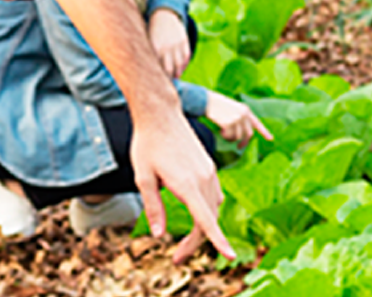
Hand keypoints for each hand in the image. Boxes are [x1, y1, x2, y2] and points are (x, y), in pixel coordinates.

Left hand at [130, 110, 233, 262]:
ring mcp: (209, 172)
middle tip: (177, 258)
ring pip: (213, 209)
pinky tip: (199, 217)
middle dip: (195, 243)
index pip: (206, 219)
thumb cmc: (147, 144)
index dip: (217, 240)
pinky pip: (214, 196)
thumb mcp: (143, 177)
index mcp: (187, 183)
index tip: (228, 256)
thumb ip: (153, 207)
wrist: (160, 114)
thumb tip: (159, 235)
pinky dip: (208, 211)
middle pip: (208, 220)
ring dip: (203, 228)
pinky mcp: (209, 167)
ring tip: (184, 244)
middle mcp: (204, 179)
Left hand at [148, 9, 190, 78]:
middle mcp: (166, 47)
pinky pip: (186, 57)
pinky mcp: (184, 41)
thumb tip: (148, 71)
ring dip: (178, 73)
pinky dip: (184, 64)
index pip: (157, 68)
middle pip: (169, 69)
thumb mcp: (147, 41)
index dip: (158, 77)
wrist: (163, 15)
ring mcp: (176, 44)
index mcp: (154, 48)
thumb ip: (149, 55)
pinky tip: (181, 69)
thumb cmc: (151, 31)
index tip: (157, 84)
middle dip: (168, 78)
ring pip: (179, 64)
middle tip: (167, 85)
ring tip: (175, 78)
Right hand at [205, 92, 273, 147]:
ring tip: (224, 134)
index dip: (264, 132)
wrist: (206, 100)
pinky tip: (220, 132)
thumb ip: (240, 118)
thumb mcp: (232, 108)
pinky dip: (225, 136)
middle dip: (244, 142)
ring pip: (238, 136)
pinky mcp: (229, 123)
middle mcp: (244, 115)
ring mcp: (237, 119)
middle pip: (249, 134)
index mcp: (246, 110)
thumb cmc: (217, 105)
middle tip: (239, 147)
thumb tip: (243, 135)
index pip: (257, 123)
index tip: (271, 138)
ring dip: (231, 138)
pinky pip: (229, 136)